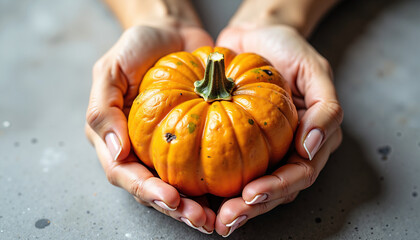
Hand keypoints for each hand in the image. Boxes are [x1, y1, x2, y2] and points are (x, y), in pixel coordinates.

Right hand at [85, 25, 214, 233]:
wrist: (173, 33)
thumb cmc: (138, 48)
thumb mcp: (110, 70)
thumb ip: (104, 110)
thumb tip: (115, 151)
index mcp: (115, 138)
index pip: (125, 174)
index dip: (146, 190)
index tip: (172, 198)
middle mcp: (142, 149)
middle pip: (155, 189)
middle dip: (177, 209)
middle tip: (202, 220)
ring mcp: (169, 147)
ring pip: (181, 185)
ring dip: (199, 205)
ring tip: (219, 217)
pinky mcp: (196, 138)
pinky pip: (204, 163)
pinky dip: (218, 180)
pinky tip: (235, 191)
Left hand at [214, 25, 342, 235]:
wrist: (257, 34)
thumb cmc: (288, 49)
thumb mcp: (315, 71)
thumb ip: (325, 109)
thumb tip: (312, 147)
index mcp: (311, 139)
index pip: (299, 174)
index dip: (277, 188)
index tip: (252, 194)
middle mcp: (286, 149)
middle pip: (273, 189)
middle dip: (252, 207)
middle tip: (227, 219)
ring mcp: (261, 148)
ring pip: (250, 185)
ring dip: (233, 205)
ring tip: (212, 218)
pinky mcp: (235, 140)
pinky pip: (226, 166)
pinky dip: (214, 182)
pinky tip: (197, 194)